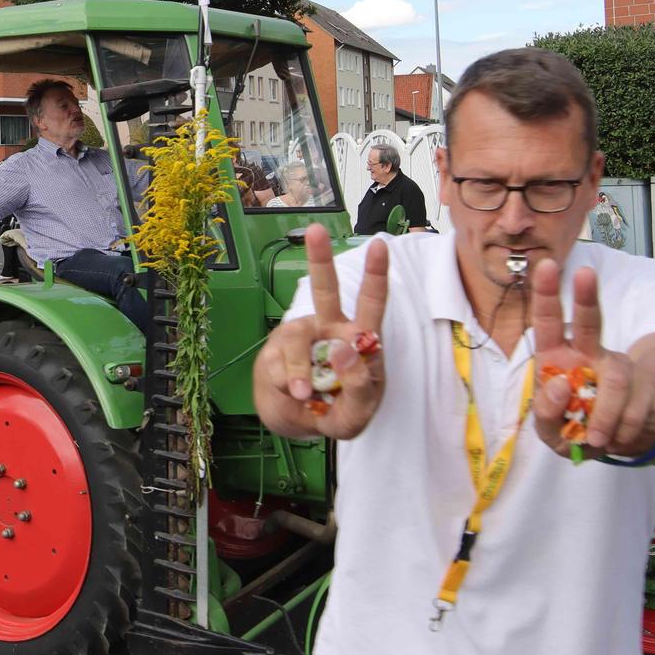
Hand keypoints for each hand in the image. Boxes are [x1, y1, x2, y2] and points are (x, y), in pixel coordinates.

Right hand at [254, 224, 387, 439]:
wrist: (295, 424)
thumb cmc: (335, 412)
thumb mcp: (357, 414)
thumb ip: (359, 388)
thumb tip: (343, 351)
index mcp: (359, 339)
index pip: (371, 304)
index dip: (375, 275)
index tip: (379, 245)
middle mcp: (329, 330)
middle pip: (325, 292)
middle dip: (319, 260)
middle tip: (315, 231)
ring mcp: (300, 339)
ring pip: (298, 340)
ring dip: (300, 370)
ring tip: (304, 394)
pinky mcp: (275, 353)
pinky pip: (279, 365)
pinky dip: (288, 383)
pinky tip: (295, 394)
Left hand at [528, 259, 654, 456]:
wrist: (618, 444)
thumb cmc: (575, 428)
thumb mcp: (550, 431)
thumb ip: (546, 412)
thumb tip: (558, 385)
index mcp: (558, 359)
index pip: (548, 322)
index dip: (547, 294)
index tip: (546, 265)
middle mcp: (589, 354)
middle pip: (590, 322)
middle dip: (587, 297)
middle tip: (585, 271)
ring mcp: (619, 367)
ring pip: (615, 380)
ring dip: (605, 416)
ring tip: (597, 440)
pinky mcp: (645, 386)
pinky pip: (635, 407)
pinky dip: (621, 430)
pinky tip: (616, 438)